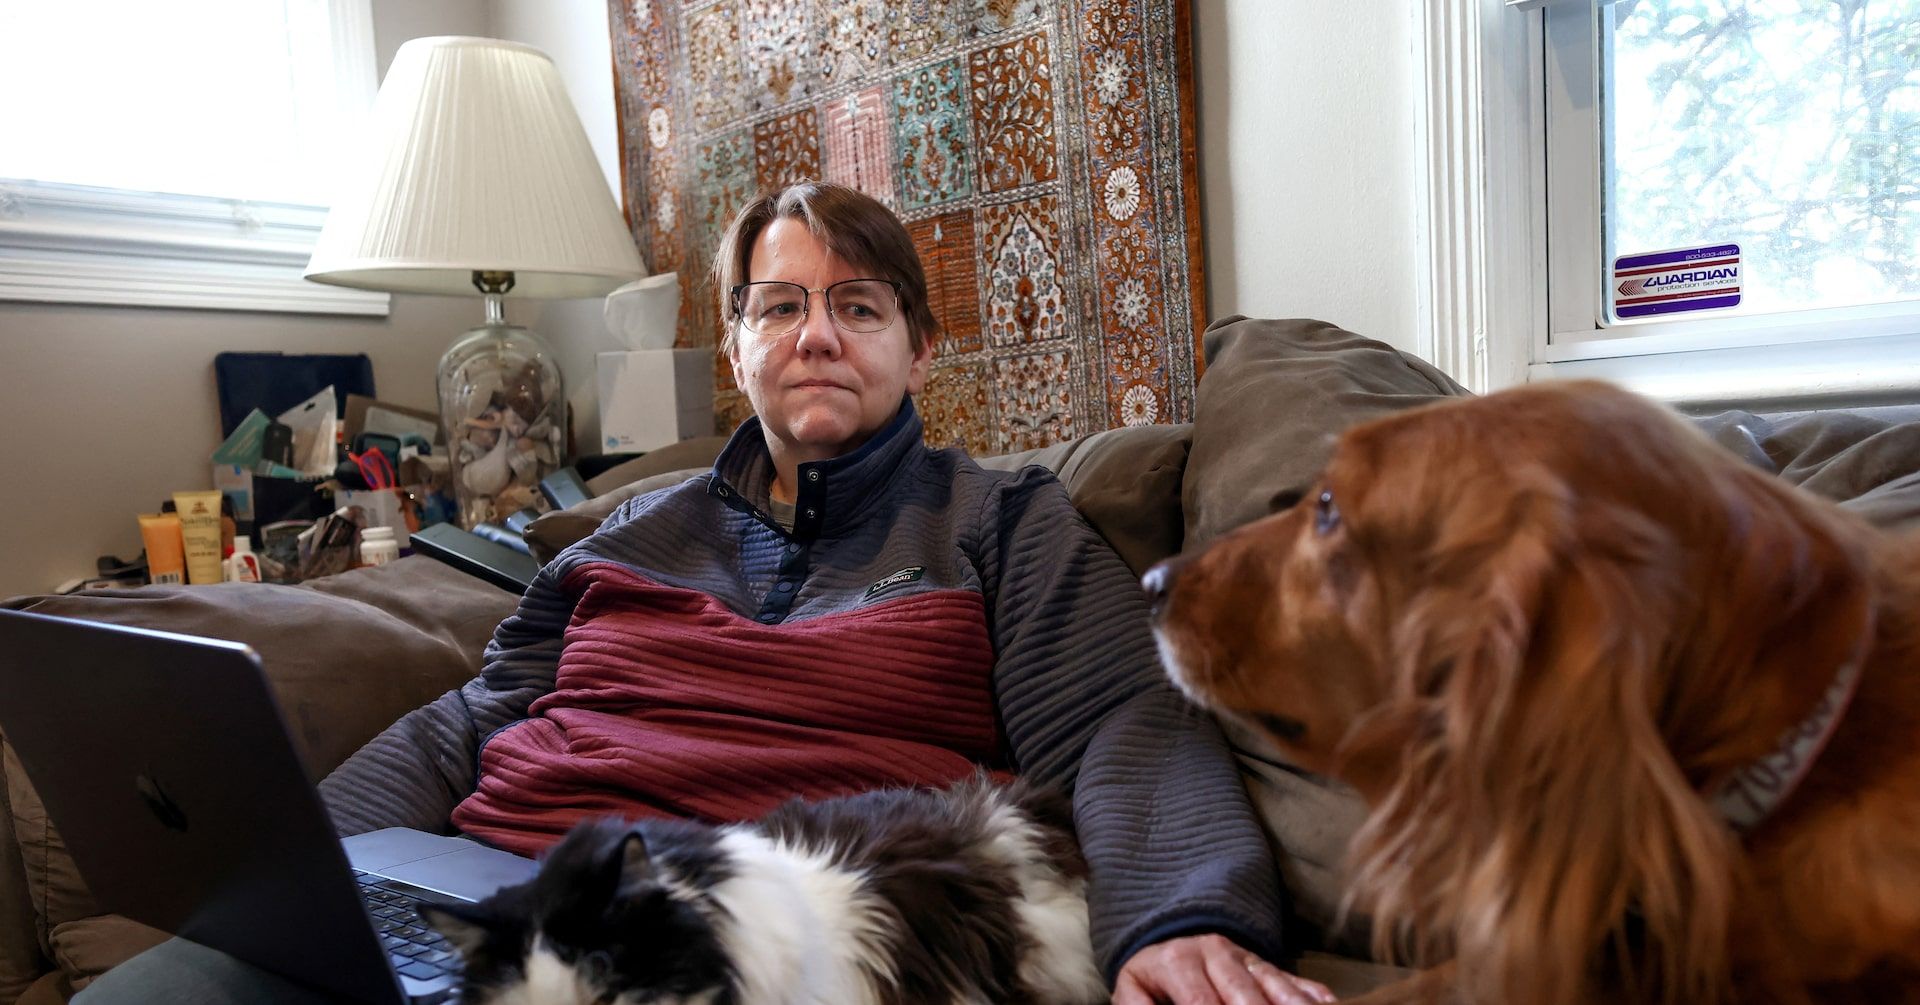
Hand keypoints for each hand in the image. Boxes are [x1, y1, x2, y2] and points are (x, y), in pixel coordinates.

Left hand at [1113, 933, 1336, 1004]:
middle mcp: (1217, 954)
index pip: (1201, 1002)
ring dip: (1291, 1004)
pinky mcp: (1267, 964)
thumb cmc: (1154, 977)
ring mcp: (1247, 957)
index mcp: (1179, 962)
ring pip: (1274, 983)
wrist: (1171, 935)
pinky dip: (1312, 994)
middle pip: (1244, 993)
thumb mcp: (1133, 988)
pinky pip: (1295, 977)